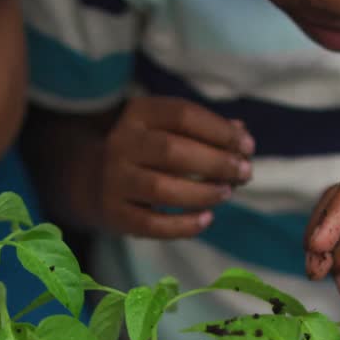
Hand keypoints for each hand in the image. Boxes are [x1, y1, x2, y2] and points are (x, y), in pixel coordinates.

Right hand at [87, 96, 253, 238]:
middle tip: (244, 172)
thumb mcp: (168, 128)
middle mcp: (121, 143)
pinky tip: (206, 219)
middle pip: (171, 150)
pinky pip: (150, 224)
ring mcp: (114, 180)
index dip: (220, 130)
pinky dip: (183, 225)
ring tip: (226, 193)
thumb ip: (205, 129)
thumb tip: (242, 133)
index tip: (247, 145)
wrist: (91, 179)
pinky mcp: (114, 213)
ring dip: (201, 192)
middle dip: (215, 162)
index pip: (183, 115)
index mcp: (138, 114)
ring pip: (160, 189)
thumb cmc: (146, 151)